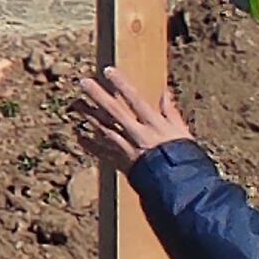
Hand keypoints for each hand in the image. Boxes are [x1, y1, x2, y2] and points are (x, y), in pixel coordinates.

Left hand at [72, 66, 194, 174]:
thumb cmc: (183, 159)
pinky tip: (78, 135)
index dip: (121, 84)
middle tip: (83, 82)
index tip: (108, 70)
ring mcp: (126, 149)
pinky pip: (101, 152)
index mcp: (154, 125)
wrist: (178, 188)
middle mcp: (137, 135)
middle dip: (98, 96)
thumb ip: (171, 113)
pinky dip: (89, 144)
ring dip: (88, 116)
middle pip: (114, 112)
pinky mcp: (121, 163)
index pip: (135, 99)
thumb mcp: (182, 133)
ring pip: (103, 129)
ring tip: (75, 103)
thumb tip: (165, 93)